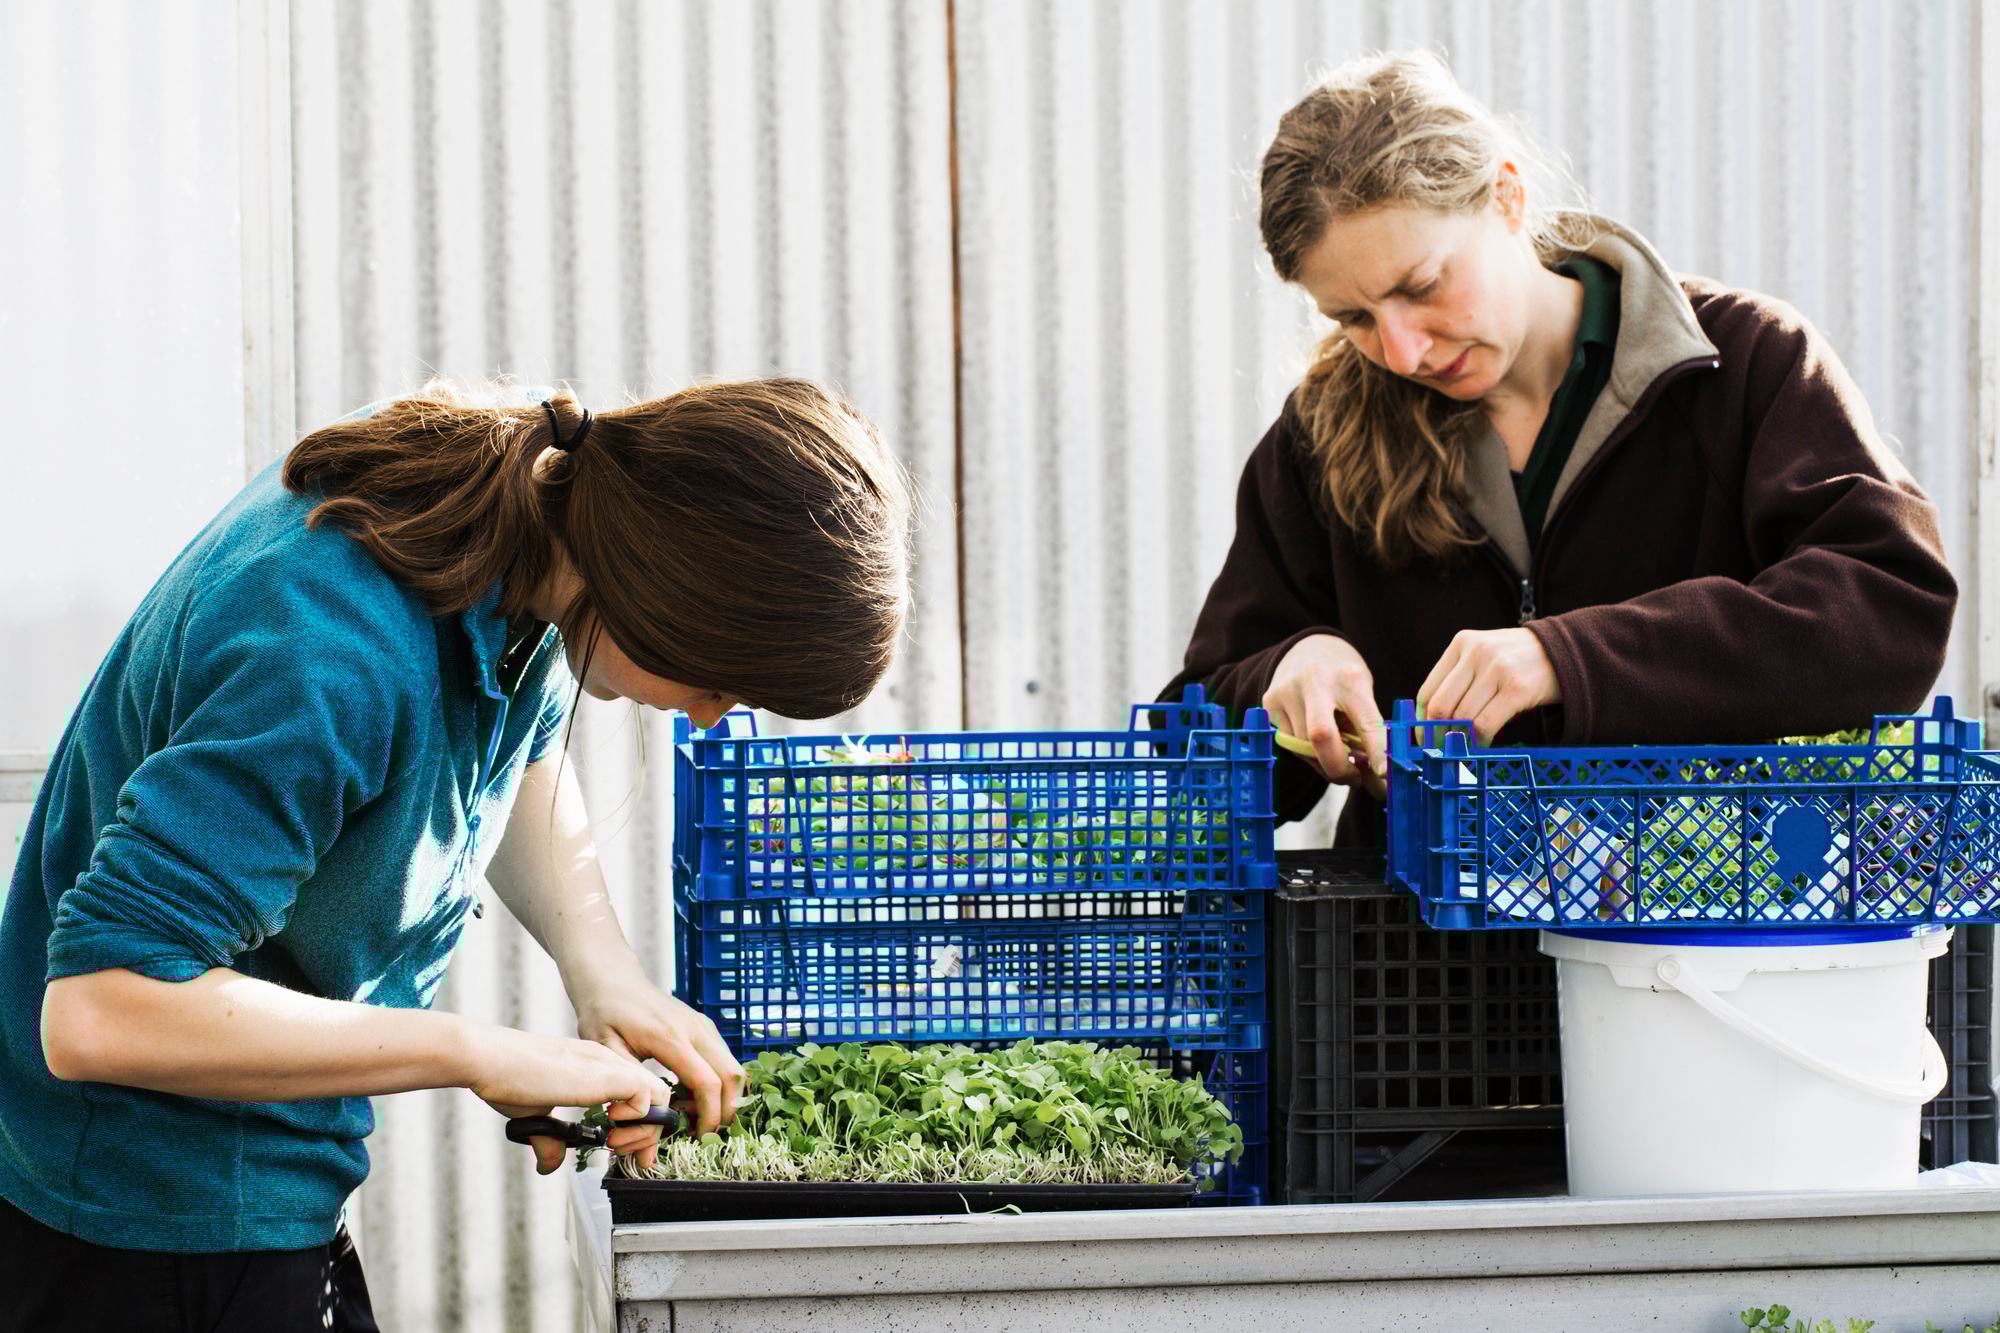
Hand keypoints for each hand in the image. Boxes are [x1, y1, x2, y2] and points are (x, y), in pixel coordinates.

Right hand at [463, 1022, 674, 1175]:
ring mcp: (608, 1065)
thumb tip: (549, 1163)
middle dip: (648, 1131)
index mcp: (594, 1067)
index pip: (638, 1092)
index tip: (621, 1146)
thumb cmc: (505, 1077)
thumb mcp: (535, 1114)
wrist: (489, 1058)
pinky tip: (609, 1125)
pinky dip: (637, 1117)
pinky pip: (647, 1094)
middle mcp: (606, 1061)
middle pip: (658, 1094)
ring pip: (659, 1094)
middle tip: (625, 1150)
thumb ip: (549, 1138)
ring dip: (645, 1128)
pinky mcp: (606, 1074)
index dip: (638, 1125)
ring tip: (616, 1141)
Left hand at [567, 961, 745, 1139]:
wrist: (612, 979)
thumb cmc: (604, 1012)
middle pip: (732, 1076)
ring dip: (722, 1097)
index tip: (698, 1138)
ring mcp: (703, 1026)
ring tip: (693, 1117)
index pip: (708, 1083)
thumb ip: (627, 1083)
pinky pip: (722, 1060)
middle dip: (725, 1110)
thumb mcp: (605, 1050)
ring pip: (732, 1067)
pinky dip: (717, 1083)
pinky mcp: (703, 1027)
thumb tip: (645, 1115)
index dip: (709, 1115)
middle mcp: (696, 1029)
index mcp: (671, 1038)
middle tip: (702, 1133)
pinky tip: (689, 1097)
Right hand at [1262, 634, 1386, 797]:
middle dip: (1338, 767)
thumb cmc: (1343, 679)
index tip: (1384, 776)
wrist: (1307, 648)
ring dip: (1325, 763)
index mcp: (1350, 679)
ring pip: (1304, 747)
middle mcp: (1316, 682)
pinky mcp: (1270, 703)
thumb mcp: (1362, 694)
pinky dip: (1308, 753)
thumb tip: (1376, 779)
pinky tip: (1316, 743)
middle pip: (1321, 736)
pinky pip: (1290, 743)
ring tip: (1339, 755)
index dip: (1377, 753)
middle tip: (1355, 779)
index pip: (1367, 723)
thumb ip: (1366, 732)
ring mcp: (1288, 691)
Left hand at [1416, 627, 1560, 743]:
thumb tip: (1432, 721)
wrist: (1568, 651)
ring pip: (1462, 717)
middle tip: (1441, 752)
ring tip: (1463, 751)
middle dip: (1437, 735)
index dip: (1422, 721)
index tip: (1425, 739)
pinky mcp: (1517, 688)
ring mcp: (1497, 669)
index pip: (1427, 690)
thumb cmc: (1520, 661)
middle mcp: (1476, 652)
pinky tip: (1482, 746)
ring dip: (1460, 741)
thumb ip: (1460, 679)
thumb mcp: (1485, 656)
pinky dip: (1479, 742)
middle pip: (1440, 706)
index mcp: (1462, 643)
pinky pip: (1485, 724)